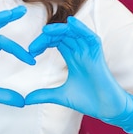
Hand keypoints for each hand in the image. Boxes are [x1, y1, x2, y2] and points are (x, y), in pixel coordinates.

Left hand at [25, 16, 132, 133]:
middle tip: (33, 46)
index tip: (30, 52)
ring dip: (60, 29)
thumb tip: (26, 99)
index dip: (43, 43)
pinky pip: (90, 37)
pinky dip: (81, 29)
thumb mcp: (61, 96)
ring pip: (75, 33)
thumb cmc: (89, 100)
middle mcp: (81, 52)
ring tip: (46, 31)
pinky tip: (71, 24)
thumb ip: (44, 94)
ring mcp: (89, 52)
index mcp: (73, 59)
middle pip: (63, 35)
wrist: (106, 109)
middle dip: (47, 37)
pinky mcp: (98, 55)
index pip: (57, 42)